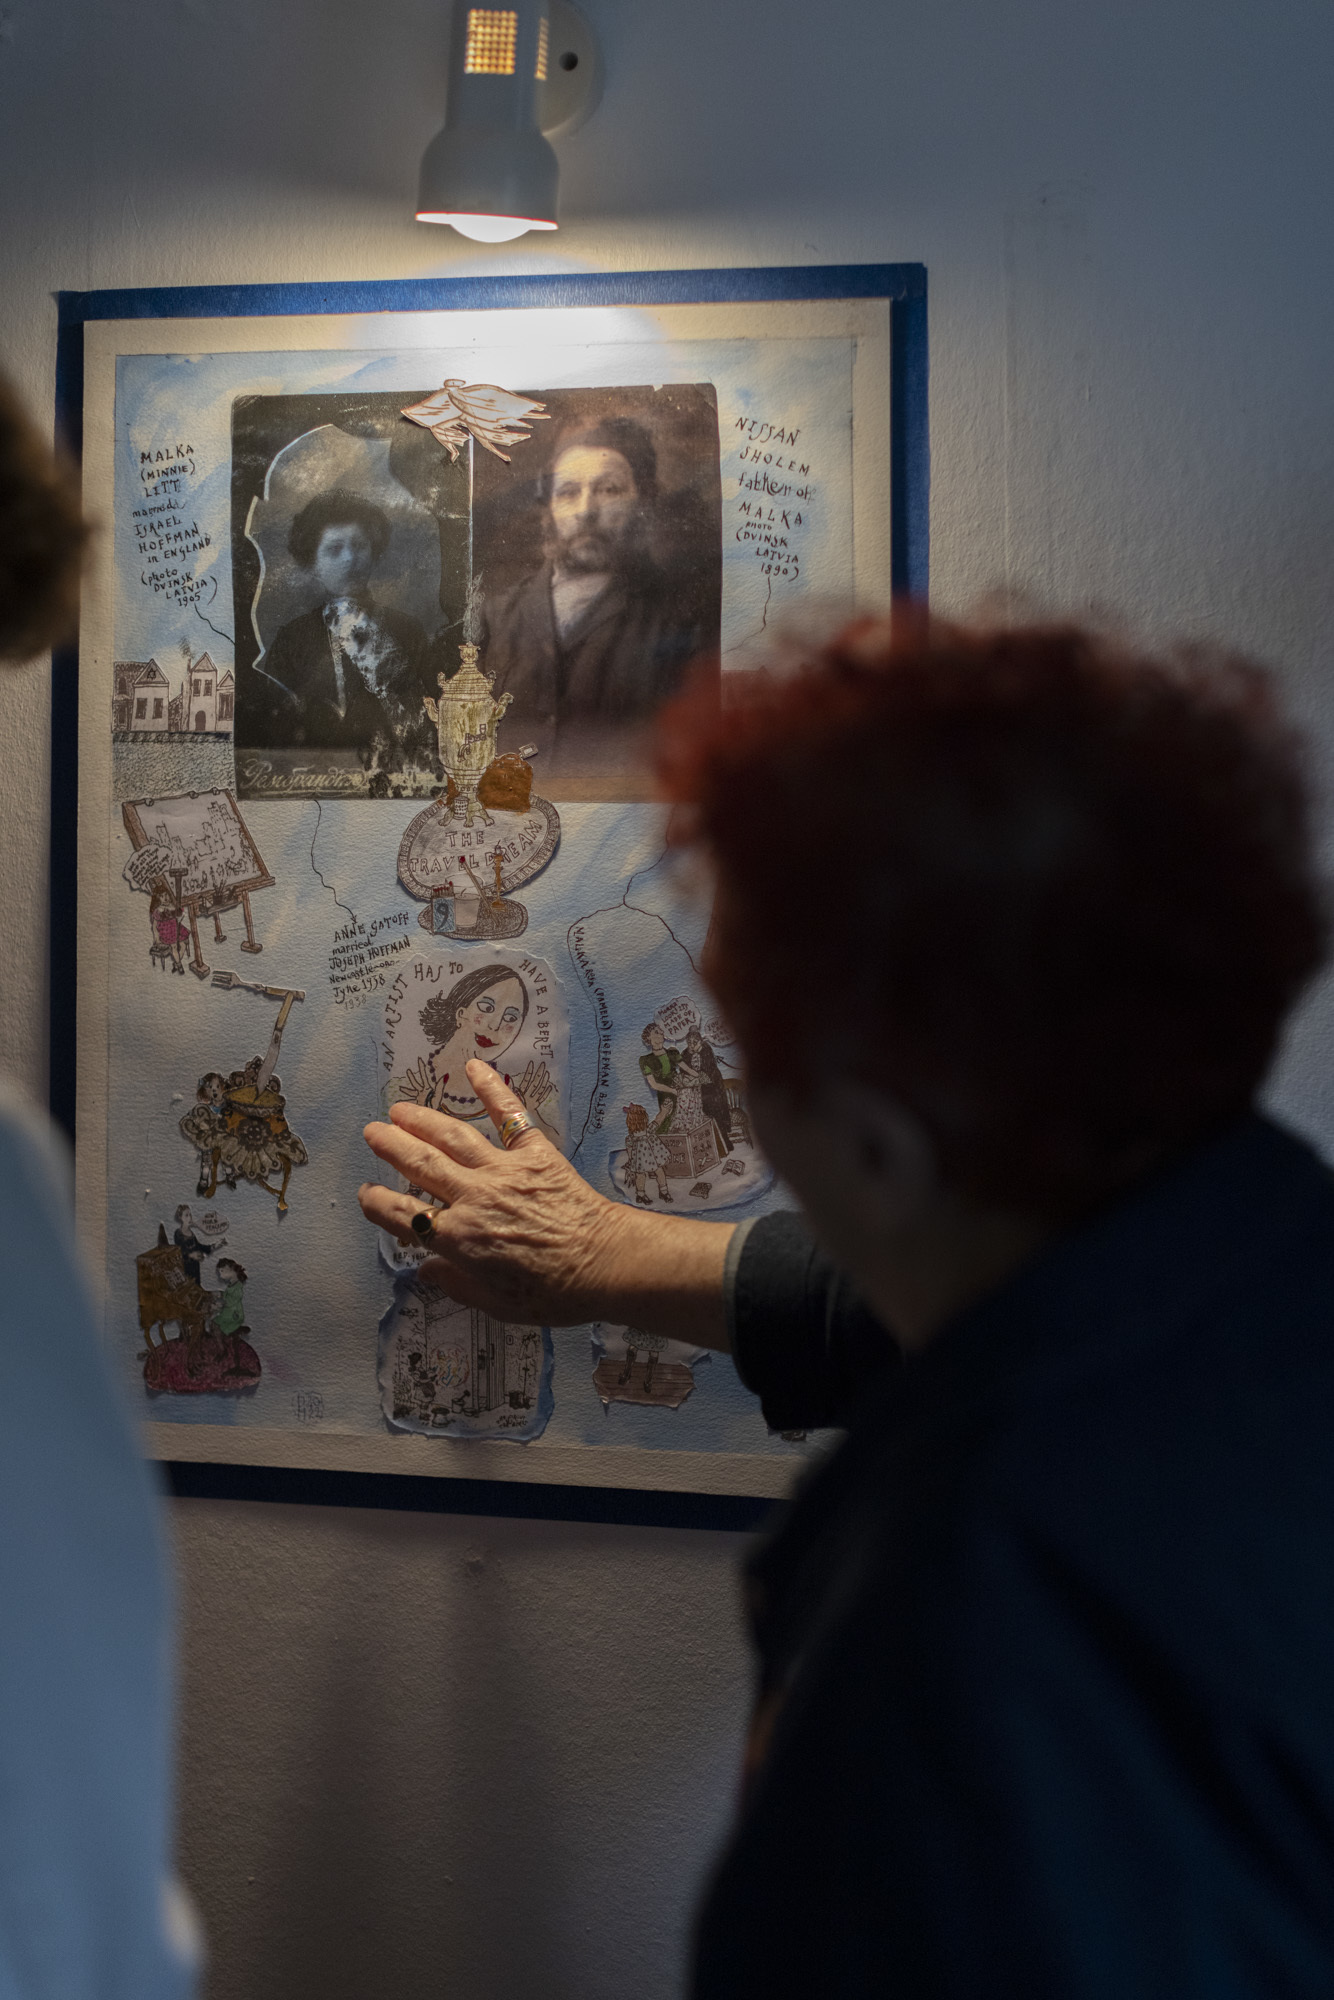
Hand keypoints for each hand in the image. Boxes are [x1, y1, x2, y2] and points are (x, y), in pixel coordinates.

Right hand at [360, 1061, 632, 1325]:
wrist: (605, 1264)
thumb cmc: (554, 1292)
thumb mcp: (498, 1306)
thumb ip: (457, 1286)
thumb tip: (426, 1270)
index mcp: (459, 1239)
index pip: (404, 1216)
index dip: (378, 1203)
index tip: (366, 1192)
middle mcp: (473, 1197)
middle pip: (420, 1164)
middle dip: (391, 1146)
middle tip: (372, 1131)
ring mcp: (503, 1170)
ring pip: (453, 1137)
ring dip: (422, 1120)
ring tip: (399, 1108)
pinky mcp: (535, 1154)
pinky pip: (509, 1117)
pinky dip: (490, 1089)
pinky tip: (473, 1067)